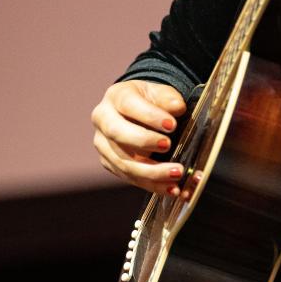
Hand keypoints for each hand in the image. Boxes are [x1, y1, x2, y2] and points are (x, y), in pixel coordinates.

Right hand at [91, 79, 187, 195]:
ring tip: (176, 173)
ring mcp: (103, 145)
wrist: (137, 114)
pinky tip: (172, 188)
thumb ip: (169, 99)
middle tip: (168, 146)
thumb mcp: (160, 93)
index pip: (129, 105)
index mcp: (116, 97)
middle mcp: (103, 120)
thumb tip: (177, 107)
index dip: (149, 116)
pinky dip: (153, 185)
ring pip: (123, 162)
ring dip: (151, 171)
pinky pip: (130, 178)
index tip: (172, 125)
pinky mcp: (110, 164)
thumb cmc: (150, 101)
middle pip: (117, 133)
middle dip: (144, 142)